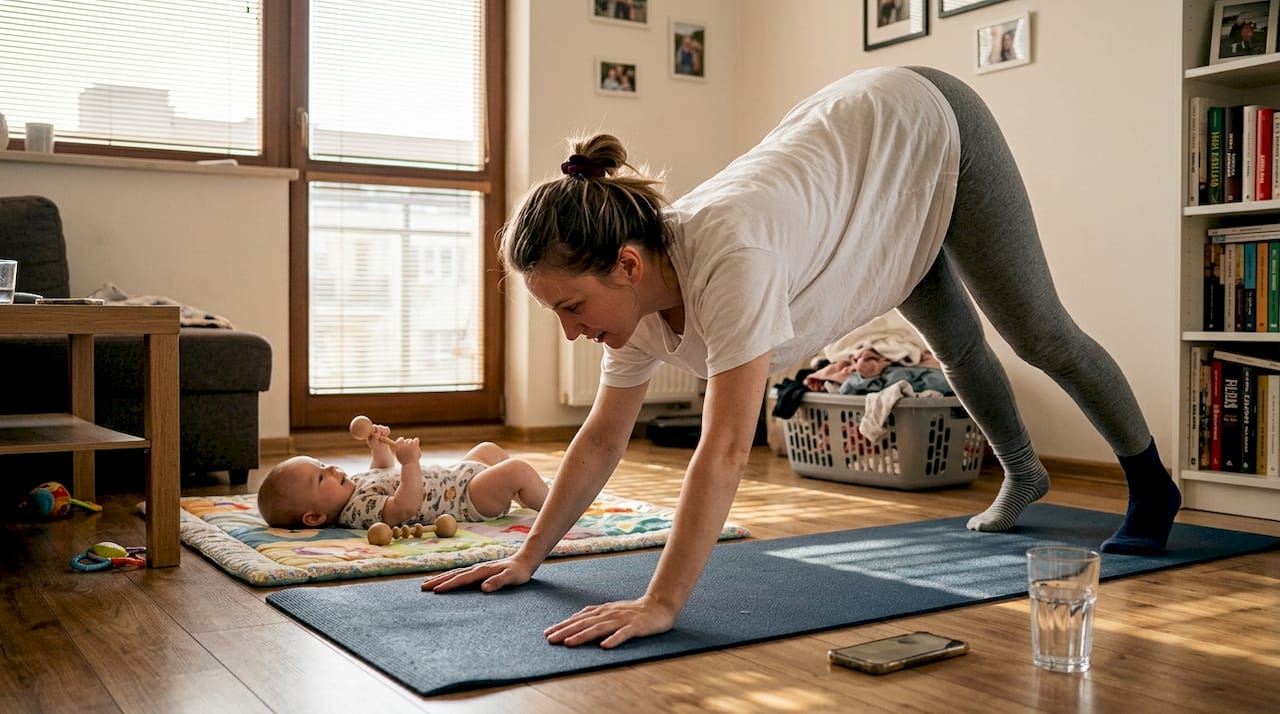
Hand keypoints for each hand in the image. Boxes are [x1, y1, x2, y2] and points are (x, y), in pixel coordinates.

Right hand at [394, 437, 419, 464]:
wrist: (410, 464)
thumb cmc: (404, 461)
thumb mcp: (399, 455)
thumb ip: (398, 449)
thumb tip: (397, 445)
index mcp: (398, 446)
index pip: (400, 439)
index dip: (402, 441)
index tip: (403, 443)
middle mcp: (403, 444)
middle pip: (407, 440)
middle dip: (408, 444)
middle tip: (409, 450)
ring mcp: (409, 444)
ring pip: (412, 441)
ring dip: (412, 444)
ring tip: (412, 451)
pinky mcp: (414, 445)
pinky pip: (416, 439)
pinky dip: (416, 442)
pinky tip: (416, 446)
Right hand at [421, 556, 532, 593]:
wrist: (524, 561)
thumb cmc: (518, 572)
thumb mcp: (511, 578)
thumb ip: (498, 582)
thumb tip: (483, 588)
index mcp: (482, 571)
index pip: (461, 579)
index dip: (448, 585)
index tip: (436, 591)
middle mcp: (476, 568)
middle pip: (453, 575)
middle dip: (438, 581)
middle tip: (422, 588)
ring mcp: (476, 569)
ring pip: (454, 573)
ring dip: (440, 578)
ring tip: (426, 584)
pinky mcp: (478, 571)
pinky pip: (459, 574)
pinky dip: (448, 577)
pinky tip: (443, 580)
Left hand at [543, 595, 676, 648]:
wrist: (659, 606)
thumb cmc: (632, 611)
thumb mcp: (610, 610)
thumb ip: (594, 614)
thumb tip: (574, 619)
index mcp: (602, 611)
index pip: (579, 619)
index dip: (563, 625)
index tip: (547, 633)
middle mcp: (609, 614)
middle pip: (584, 623)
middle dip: (566, 631)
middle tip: (550, 639)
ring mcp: (622, 620)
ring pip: (599, 628)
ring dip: (583, 636)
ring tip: (569, 643)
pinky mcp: (635, 627)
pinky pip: (623, 634)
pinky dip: (613, 639)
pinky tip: (604, 646)